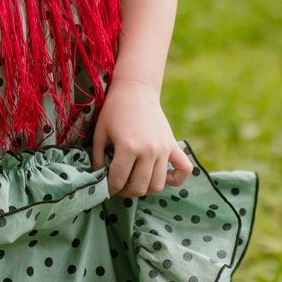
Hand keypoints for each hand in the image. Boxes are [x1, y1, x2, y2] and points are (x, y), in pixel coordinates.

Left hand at [91, 78, 193, 197]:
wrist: (136, 90)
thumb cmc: (114, 110)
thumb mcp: (100, 133)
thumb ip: (97, 158)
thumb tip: (99, 178)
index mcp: (127, 147)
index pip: (118, 181)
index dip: (109, 188)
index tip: (106, 187)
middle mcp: (148, 151)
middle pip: (139, 187)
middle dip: (125, 191)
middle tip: (119, 185)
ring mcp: (164, 149)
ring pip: (158, 185)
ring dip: (145, 188)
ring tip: (136, 180)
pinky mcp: (173, 145)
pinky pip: (184, 170)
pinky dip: (175, 178)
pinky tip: (162, 175)